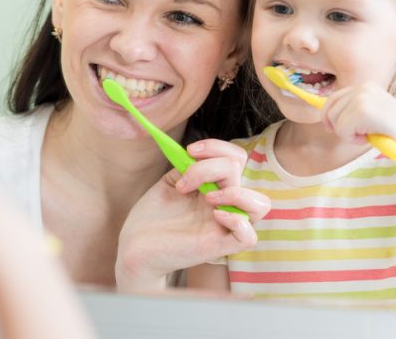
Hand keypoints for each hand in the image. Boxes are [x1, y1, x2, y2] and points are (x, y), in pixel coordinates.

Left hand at [116, 139, 269, 290]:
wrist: (134, 245)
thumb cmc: (153, 216)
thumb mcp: (170, 182)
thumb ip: (188, 166)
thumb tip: (197, 150)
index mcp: (215, 185)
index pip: (236, 157)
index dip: (217, 147)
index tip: (190, 151)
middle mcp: (224, 203)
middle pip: (239, 170)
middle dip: (209, 167)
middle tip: (184, 184)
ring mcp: (224, 225)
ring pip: (261, 204)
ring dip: (234, 192)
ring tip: (206, 198)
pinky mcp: (219, 246)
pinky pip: (248, 236)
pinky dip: (237, 221)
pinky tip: (215, 215)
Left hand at [321, 82, 395, 144]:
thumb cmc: (390, 129)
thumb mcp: (369, 113)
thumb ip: (351, 110)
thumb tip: (325, 117)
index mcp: (364, 86)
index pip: (333, 97)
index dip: (328, 114)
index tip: (331, 126)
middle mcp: (362, 88)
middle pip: (330, 109)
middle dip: (338, 126)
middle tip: (358, 134)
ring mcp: (361, 97)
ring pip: (334, 120)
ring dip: (348, 134)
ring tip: (367, 133)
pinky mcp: (362, 110)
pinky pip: (342, 129)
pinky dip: (353, 139)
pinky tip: (369, 136)